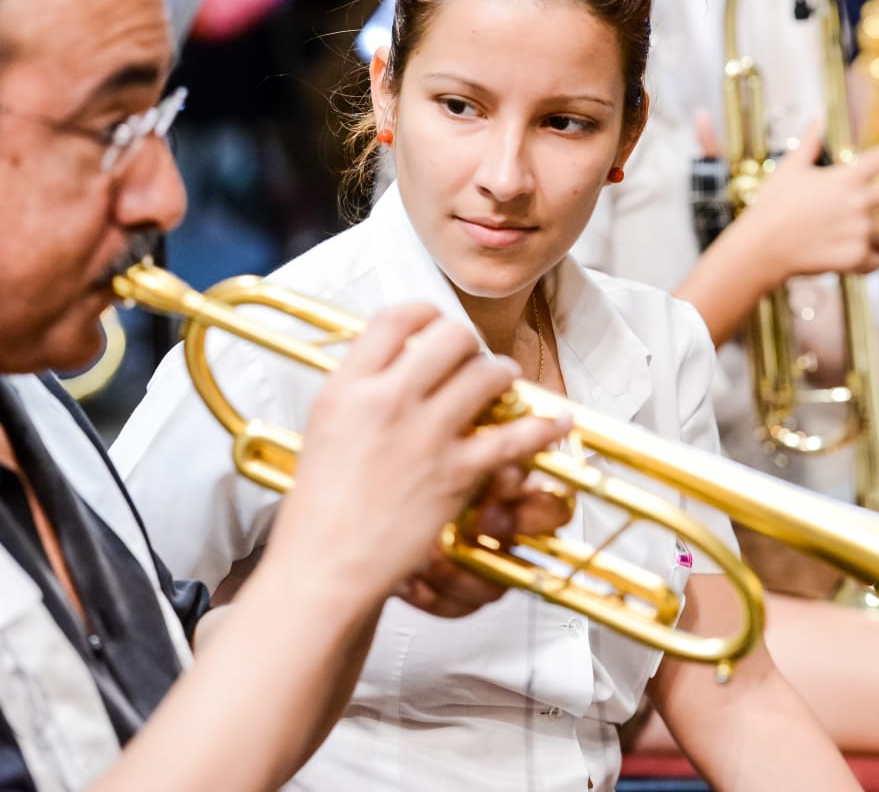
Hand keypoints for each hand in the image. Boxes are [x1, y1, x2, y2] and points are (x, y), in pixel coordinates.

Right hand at [271, 303, 572, 605]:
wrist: (325, 564)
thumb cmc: (320, 506)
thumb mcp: (326, 427)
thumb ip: (360, 390)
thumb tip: (394, 364)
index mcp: (349, 386)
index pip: (397, 317)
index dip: (425, 314)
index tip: (436, 325)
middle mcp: (388, 400)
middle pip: (450, 336)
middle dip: (469, 343)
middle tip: (472, 359)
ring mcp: (426, 435)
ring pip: (486, 374)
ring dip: (502, 373)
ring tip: (504, 382)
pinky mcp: (456, 473)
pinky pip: (513, 436)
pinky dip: (542, 427)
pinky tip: (557, 422)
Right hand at [739, 118, 878, 280]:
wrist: (760, 247)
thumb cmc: (771, 205)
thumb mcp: (789, 168)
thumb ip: (810, 140)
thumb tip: (819, 112)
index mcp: (845, 178)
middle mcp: (858, 203)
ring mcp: (858, 232)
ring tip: (859, 233)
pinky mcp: (854, 258)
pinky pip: (878, 261)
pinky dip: (871, 260)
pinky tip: (858, 257)